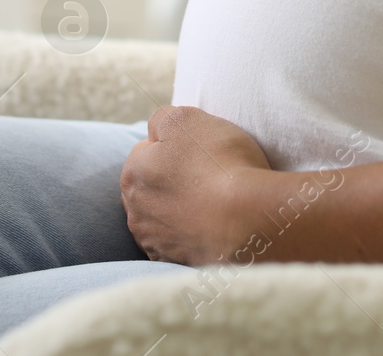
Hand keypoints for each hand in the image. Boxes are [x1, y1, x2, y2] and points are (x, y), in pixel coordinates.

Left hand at [120, 106, 271, 265]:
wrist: (249, 221)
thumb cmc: (219, 163)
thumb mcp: (186, 118)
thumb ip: (161, 119)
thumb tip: (155, 129)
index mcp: (133, 173)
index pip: (147, 152)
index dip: (176, 148)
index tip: (201, 152)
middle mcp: (135, 210)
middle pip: (153, 187)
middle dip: (172, 181)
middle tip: (207, 176)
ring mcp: (154, 242)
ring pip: (164, 217)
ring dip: (181, 210)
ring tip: (214, 204)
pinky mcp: (174, 264)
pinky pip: (179, 244)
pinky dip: (192, 236)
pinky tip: (213, 228)